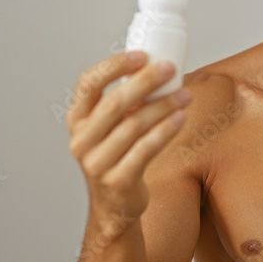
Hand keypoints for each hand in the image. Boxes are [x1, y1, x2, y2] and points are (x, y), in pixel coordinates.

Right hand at [66, 51, 191, 220]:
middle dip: (145, 82)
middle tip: (169, 69)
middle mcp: (82, 140)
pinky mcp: (117, 181)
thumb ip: (124, 102)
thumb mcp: (110, 128)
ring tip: (184, 95)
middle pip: (114, 103)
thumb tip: (159, 67)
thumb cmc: (118, 156)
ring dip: (163, 106)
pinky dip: (165, 131)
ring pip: (133, 126)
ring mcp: (97, 163)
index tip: (141, 55)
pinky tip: (181, 118)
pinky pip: (145, 150)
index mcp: (77, 120)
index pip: (88, 83)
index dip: (114, 66)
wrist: (114, 206)